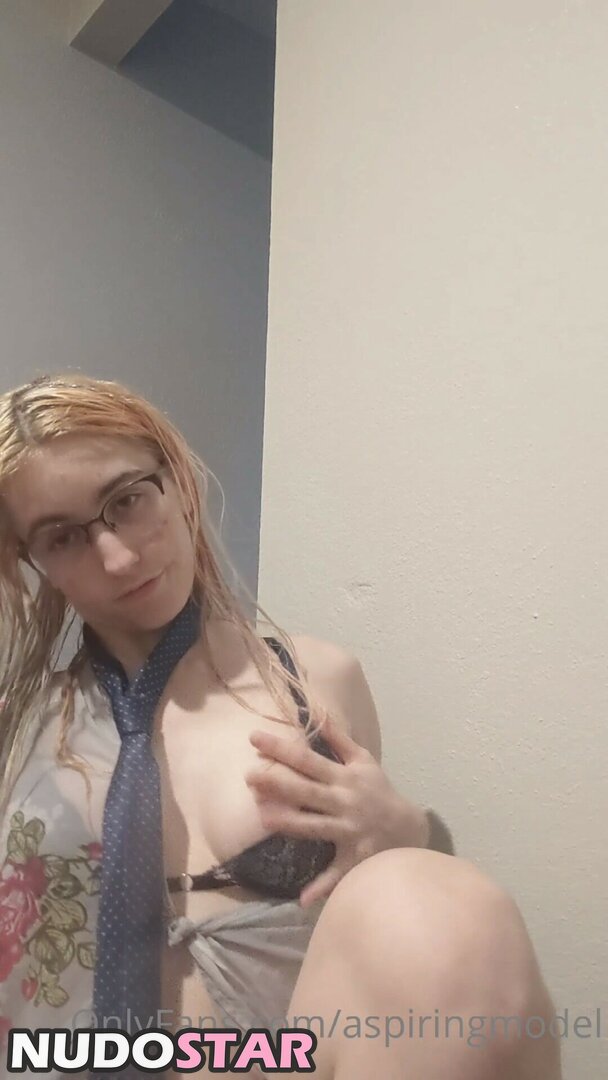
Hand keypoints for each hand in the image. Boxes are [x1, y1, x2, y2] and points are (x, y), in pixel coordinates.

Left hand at [245, 715, 427, 906]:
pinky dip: (322, 888)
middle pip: (307, 791)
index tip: (254, 739)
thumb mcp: (363, 761)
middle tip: (249, 775)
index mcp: (344, 778)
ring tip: (261, 817)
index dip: (281, 749)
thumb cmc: (380, 791)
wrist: (410, 828)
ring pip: (315, 827)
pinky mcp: (354, 859)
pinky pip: (337, 875)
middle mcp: (344, 802)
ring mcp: (348, 831)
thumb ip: (339, 738)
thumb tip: (318, 711)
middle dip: (278, 783)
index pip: (308, 760)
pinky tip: (302, 899)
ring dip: (289, 823)